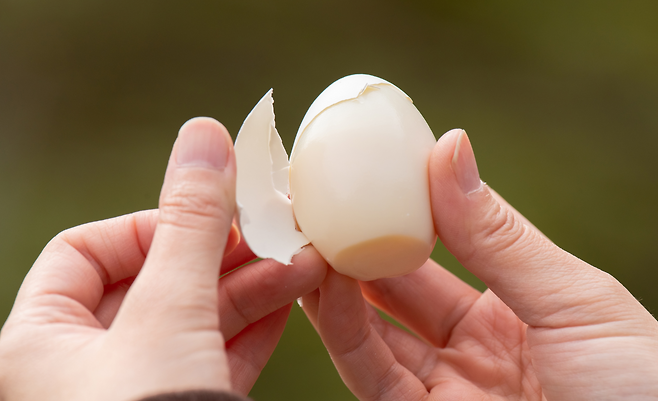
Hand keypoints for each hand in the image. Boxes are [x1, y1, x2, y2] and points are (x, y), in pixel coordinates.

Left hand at [0, 117, 326, 400]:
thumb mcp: (170, 313)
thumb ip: (191, 224)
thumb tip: (204, 135)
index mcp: (38, 342)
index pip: (87, 251)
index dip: (151, 224)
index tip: (209, 218)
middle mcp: (78, 369)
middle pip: (154, 281)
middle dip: (222, 254)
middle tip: (277, 230)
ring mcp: (134, 393)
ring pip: (193, 321)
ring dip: (250, 288)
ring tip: (304, 263)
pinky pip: (213, 358)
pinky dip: (252, 329)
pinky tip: (290, 301)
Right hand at [301, 129, 657, 399]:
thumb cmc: (644, 386)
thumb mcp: (576, 302)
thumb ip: (499, 237)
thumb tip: (449, 146)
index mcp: (516, 310)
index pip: (445, 250)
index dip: (403, 213)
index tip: (365, 174)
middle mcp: (474, 351)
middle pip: (397, 290)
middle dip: (355, 247)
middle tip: (317, 204)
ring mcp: (447, 391)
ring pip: (371, 334)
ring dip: (333, 287)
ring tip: (305, 240)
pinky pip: (372, 377)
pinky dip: (342, 332)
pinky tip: (323, 289)